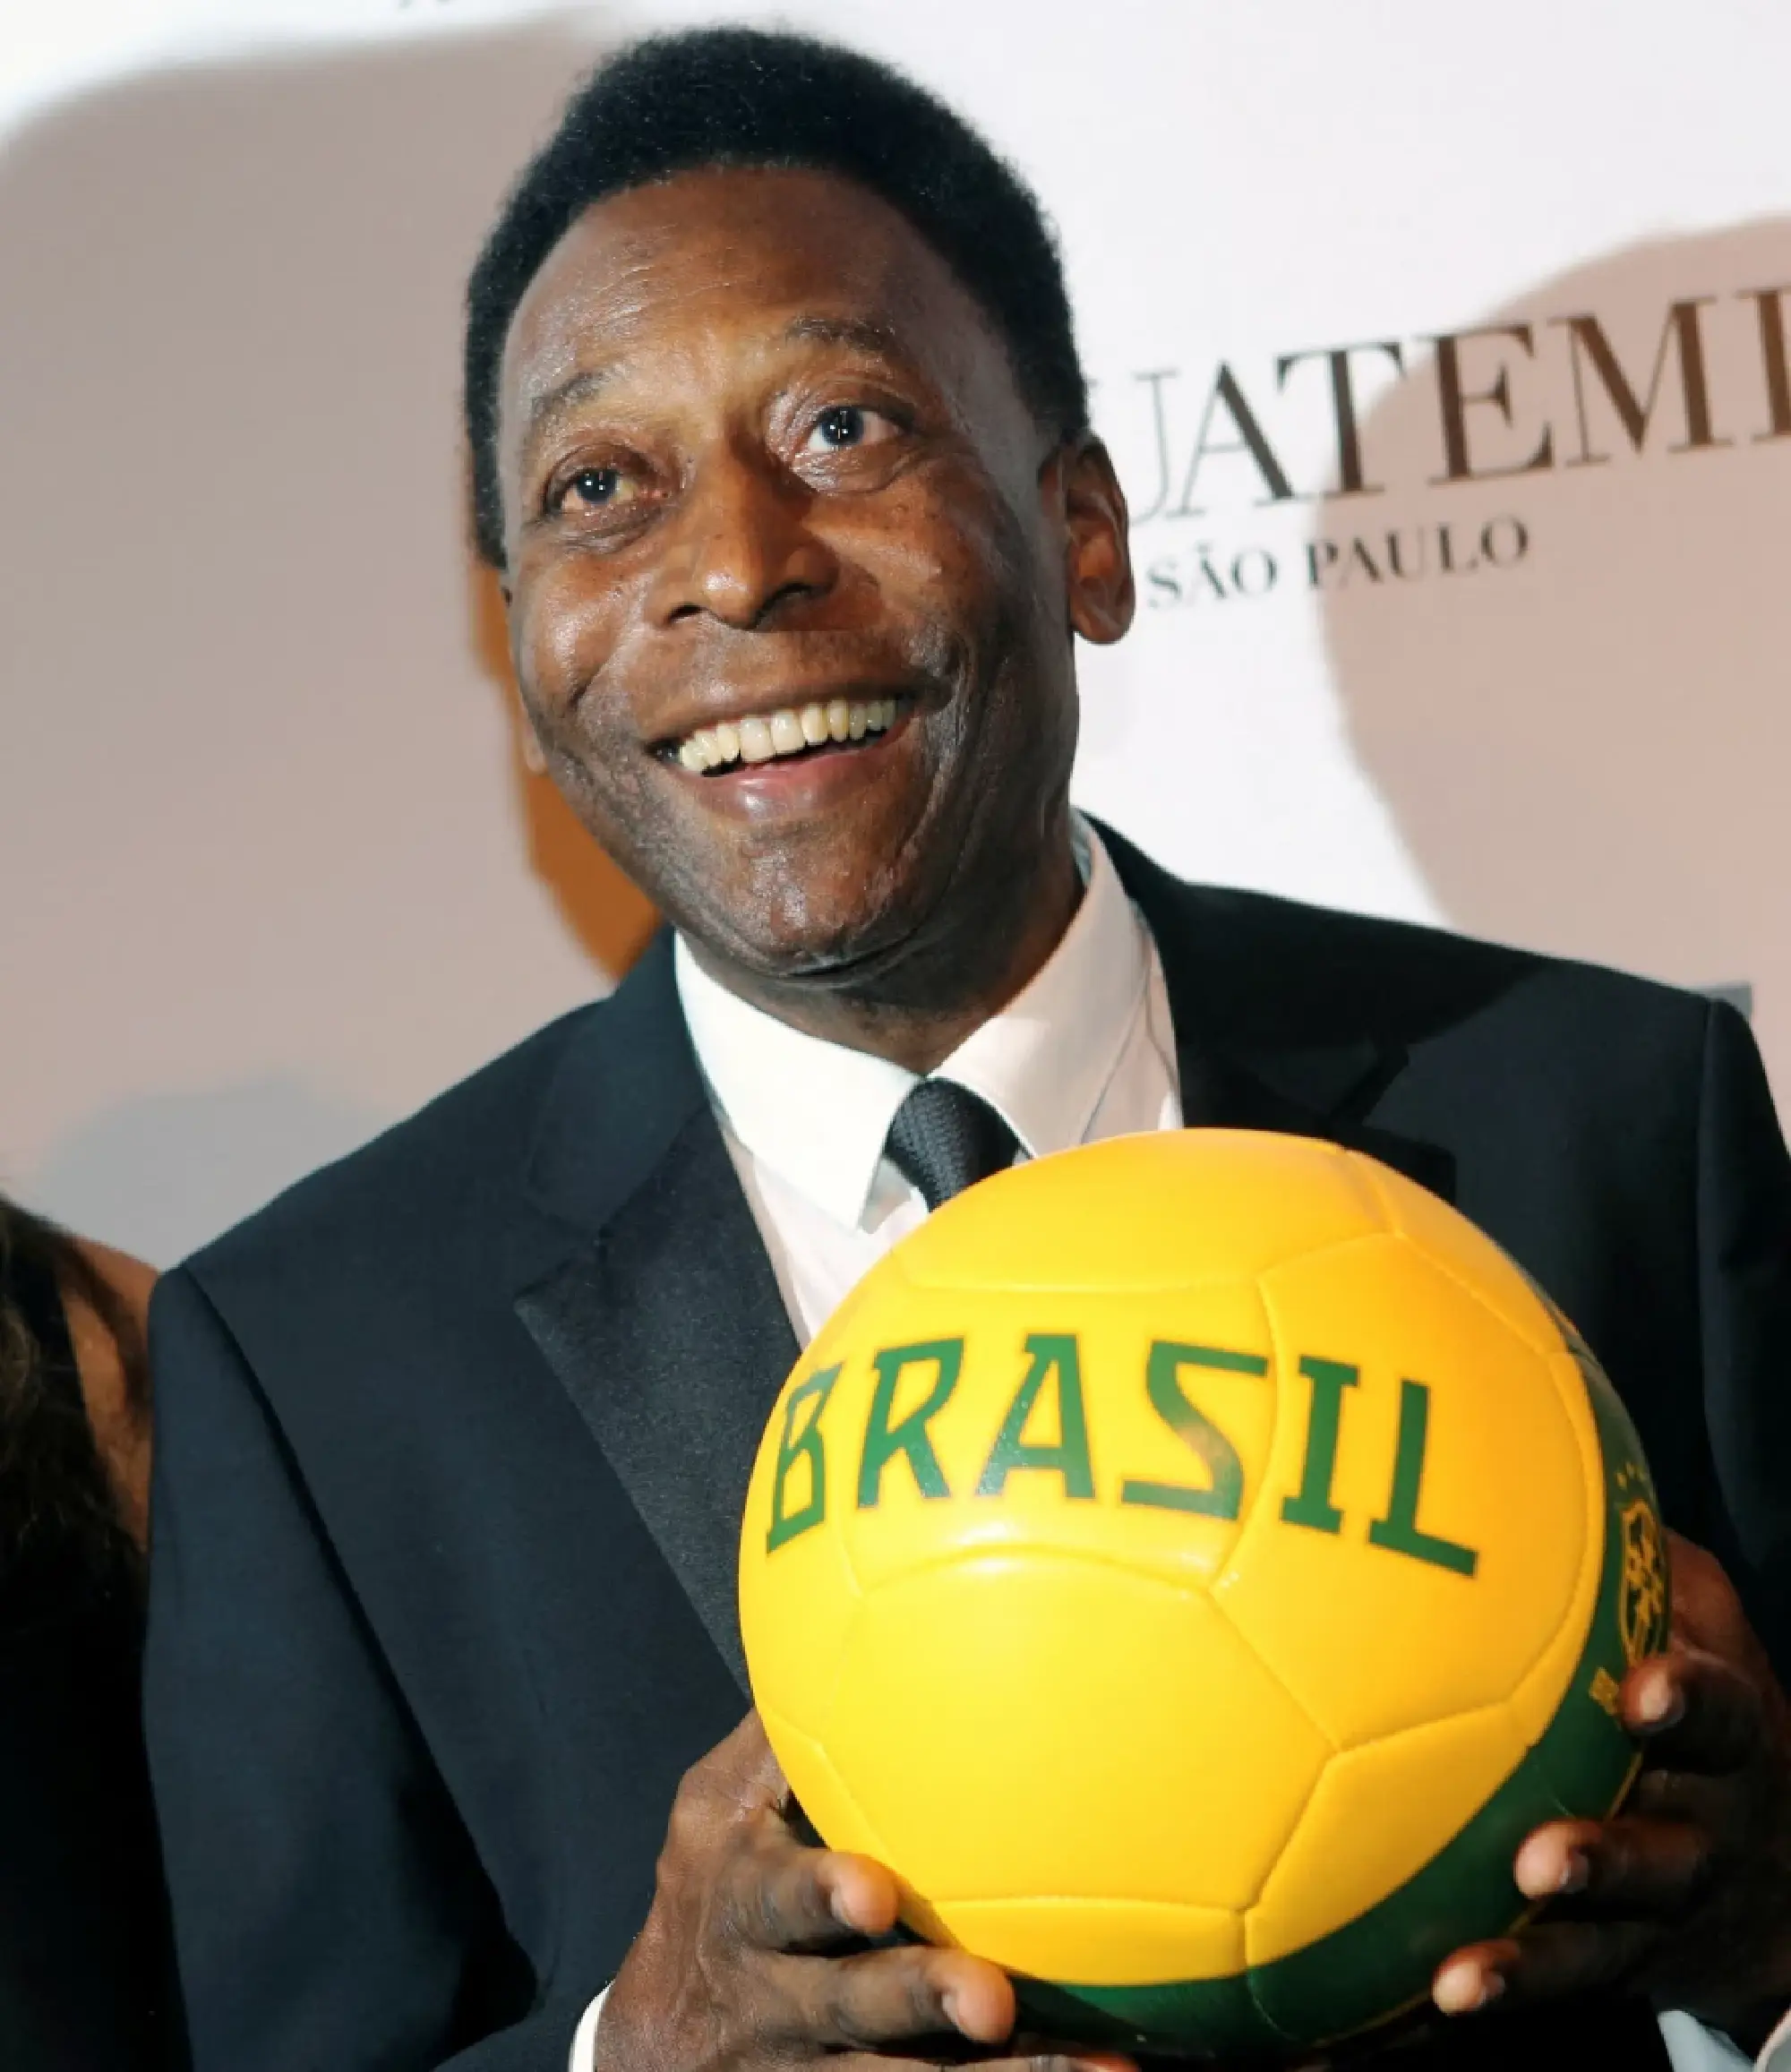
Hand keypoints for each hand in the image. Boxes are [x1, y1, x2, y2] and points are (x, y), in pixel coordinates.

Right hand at [596, 1713, 1130, 2071]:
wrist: (653, 2051)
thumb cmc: (711, 1889)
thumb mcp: (715, 1809)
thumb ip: (779, 1732)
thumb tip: (841, 1607)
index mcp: (741, 1904)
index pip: (775, 1900)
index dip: (819, 1896)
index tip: (874, 1891)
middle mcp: (775, 1997)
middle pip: (847, 2008)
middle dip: (918, 2000)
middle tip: (992, 1999)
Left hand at [1432, 1533, 1790, 2046]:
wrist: (1787, 1881)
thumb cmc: (1710, 1706)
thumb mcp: (1704, 1618)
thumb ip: (1637, 1549)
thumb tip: (1537, 1412)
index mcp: (1728, 1739)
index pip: (1722, 1714)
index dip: (1687, 1705)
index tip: (1639, 1693)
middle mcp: (1702, 1836)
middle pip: (1666, 1857)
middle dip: (1609, 1862)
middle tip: (1543, 1857)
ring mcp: (1658, 1922)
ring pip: (1600, 1954)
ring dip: (1533, 1969)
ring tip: (1463, 1979)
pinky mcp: (1607, 1978)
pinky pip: (1541, 2001)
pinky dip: (1478, 2010)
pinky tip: (1402, 2014)